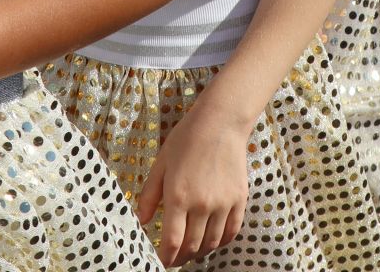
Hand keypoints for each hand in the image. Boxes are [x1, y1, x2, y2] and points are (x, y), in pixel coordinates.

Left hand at [136, 101, 249, 264]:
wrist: (220, 122)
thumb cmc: (186, 139)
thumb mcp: (161, 164)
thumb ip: (149, 195)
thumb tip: (140, 221)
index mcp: (178, 196)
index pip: (172, 241)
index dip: (166, 257)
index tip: (160, 261)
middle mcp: (202, 204)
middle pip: (192, 246)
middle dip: (180, 257)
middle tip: (173, 257)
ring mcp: (223, 203)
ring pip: (211, 242)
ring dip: (199, 252)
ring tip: (191, 250)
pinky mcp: (239, 199)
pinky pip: (231, 231)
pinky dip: (220, 241)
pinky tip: (211, 240)